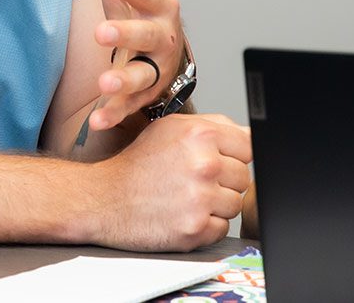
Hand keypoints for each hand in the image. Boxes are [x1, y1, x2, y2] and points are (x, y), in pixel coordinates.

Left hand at [85, 0, 183, 130]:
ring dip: (124, 81)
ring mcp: (156, 68)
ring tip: (104, 84)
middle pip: (148, 35)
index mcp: (159, 3)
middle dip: (127, 34)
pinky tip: (96, 121)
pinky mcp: (145, 96)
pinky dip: (114, 115)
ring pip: (144, 76)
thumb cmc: (140, 8)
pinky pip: (131, 108)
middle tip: (103, 34)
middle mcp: (163, 36)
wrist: (165, 53)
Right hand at [89, 114, 252, 250]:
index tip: (216, 162)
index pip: (249, 147)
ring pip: (234, 204)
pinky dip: (206, 225)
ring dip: (215, 205)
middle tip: (193, 182)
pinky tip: (183, 214)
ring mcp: (200, 199)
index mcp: (201, 135)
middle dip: (223, 181)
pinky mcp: (194, 228)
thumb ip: (213, 125)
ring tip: (186, 198)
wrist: (104, 198)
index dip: (232, 156)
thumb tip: (247, 134)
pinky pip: (221, 228)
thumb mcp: (171, 128)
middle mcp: (203, 165)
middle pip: (243, 178)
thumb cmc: (137, 164)